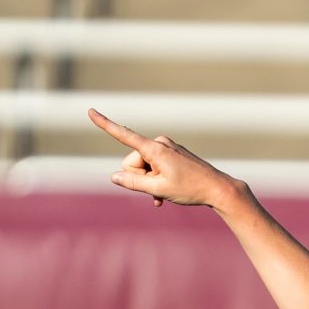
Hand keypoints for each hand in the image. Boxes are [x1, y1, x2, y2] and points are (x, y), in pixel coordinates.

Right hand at [89, 109, 243, 208]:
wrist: (219, 189)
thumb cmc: (191, 189)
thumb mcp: (159, 189)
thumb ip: (133, 183)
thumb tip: (115, 177)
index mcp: (154, 149)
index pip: (123, 135)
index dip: (105, 124)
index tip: (90, 111)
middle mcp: (159, 144)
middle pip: (132, 162)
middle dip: (140, 178)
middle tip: (159, 190)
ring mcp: (167, 149)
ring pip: (144, 167)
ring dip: (150, 182)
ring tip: (165, 194)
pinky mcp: (173, 155)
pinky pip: (155, 168)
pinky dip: (157, 181)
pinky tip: (163, 197)